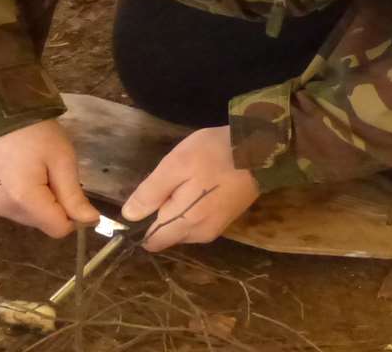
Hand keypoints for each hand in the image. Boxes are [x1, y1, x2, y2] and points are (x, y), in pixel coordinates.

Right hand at [0, 119, 99, 237]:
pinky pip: (9, 208)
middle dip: (50, 204)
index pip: (58, 229)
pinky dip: (17, 197)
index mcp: (24, 199)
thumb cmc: (33, 130)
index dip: (71, 214)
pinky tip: (15, 173)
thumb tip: (90, 222)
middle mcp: (2, 209)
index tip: (70, 188)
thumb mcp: (61, 158)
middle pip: (41, 223)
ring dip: (34, 201)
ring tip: (29, 169)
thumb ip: (74, 196)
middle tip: (47, 171)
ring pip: (25, 216)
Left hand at [121, 126, 259, 251]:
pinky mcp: (223, 220)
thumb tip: (129, 216)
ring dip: (175, 210)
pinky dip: (189, 208)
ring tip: (183, 180)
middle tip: (168, 181)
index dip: (139, 224)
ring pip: (180, 227)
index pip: (152, 240)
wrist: (262, 152)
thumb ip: (151, 193)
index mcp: (184, 223)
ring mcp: (213, 229)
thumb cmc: (214, 154)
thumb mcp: (175, 165)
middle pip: (165, 234)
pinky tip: (195, 186)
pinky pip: (195, 221)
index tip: (142, 200)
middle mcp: (198, 234)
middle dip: (159, 214)